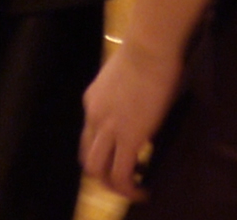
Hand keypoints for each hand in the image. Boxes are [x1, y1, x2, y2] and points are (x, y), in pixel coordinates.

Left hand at [80, 34, 183, 199]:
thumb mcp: (126, 78)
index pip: (89, 136)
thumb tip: (143, 114)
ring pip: (98, 170)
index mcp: (93, 101)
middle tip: (126, 179)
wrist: (150, 46)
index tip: (124, 155)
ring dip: (114, 186)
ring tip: (134, 189)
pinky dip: (129, 188)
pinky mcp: (128, 137)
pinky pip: (121, 173)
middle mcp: (93, 117)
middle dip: (104, 175)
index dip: (104, 151)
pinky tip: (143, 191)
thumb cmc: (147, 52)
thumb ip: (127, 98)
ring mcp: (108, 128)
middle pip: (87, 158)